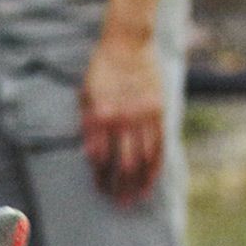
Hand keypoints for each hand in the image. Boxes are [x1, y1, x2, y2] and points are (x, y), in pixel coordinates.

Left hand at [79, 27, 164, 203]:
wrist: (127, 44)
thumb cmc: (102, 69)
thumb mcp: (87, 93)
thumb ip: (88, 123)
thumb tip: (90, 154)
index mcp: (99, 114)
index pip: (99, 156)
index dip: (100, 176)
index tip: (100, 188)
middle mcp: (121, 118)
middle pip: (123, 163)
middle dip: (120, 186)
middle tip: (118, 202)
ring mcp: (142, 116)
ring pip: (143, 158)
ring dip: (138, 182)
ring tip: (135, 199)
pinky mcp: (158, 112)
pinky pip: (159, 146)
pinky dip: (155, 166)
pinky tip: (151, 180)